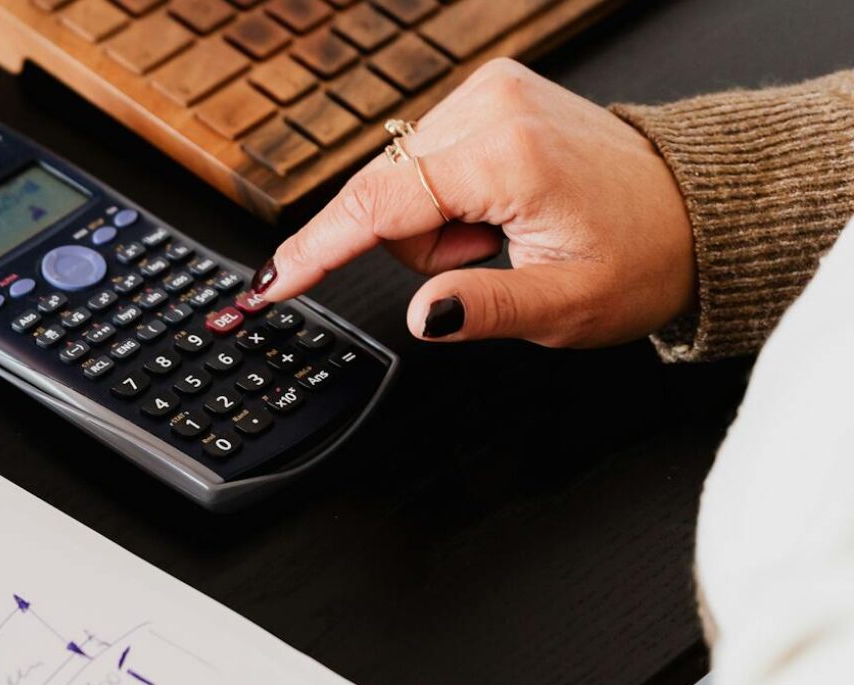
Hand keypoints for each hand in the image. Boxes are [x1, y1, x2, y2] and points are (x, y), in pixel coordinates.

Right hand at [256, 59, 695, 346]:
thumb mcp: (568, 308)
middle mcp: (492, 107)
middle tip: (492, 257)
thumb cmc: (642, 254)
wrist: (692, 207)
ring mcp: (489, 91)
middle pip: (385, 196)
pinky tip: (498, 205)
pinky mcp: (488, 91)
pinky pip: (422, 160)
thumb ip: (486, 312)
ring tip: (503, 231)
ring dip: (436, 222)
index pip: (379, 205)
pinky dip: (447, 195)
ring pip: (398, 181)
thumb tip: (423, 315)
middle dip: (422, 244)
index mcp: (509, 156)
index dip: (316, 251)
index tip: (269, 283)